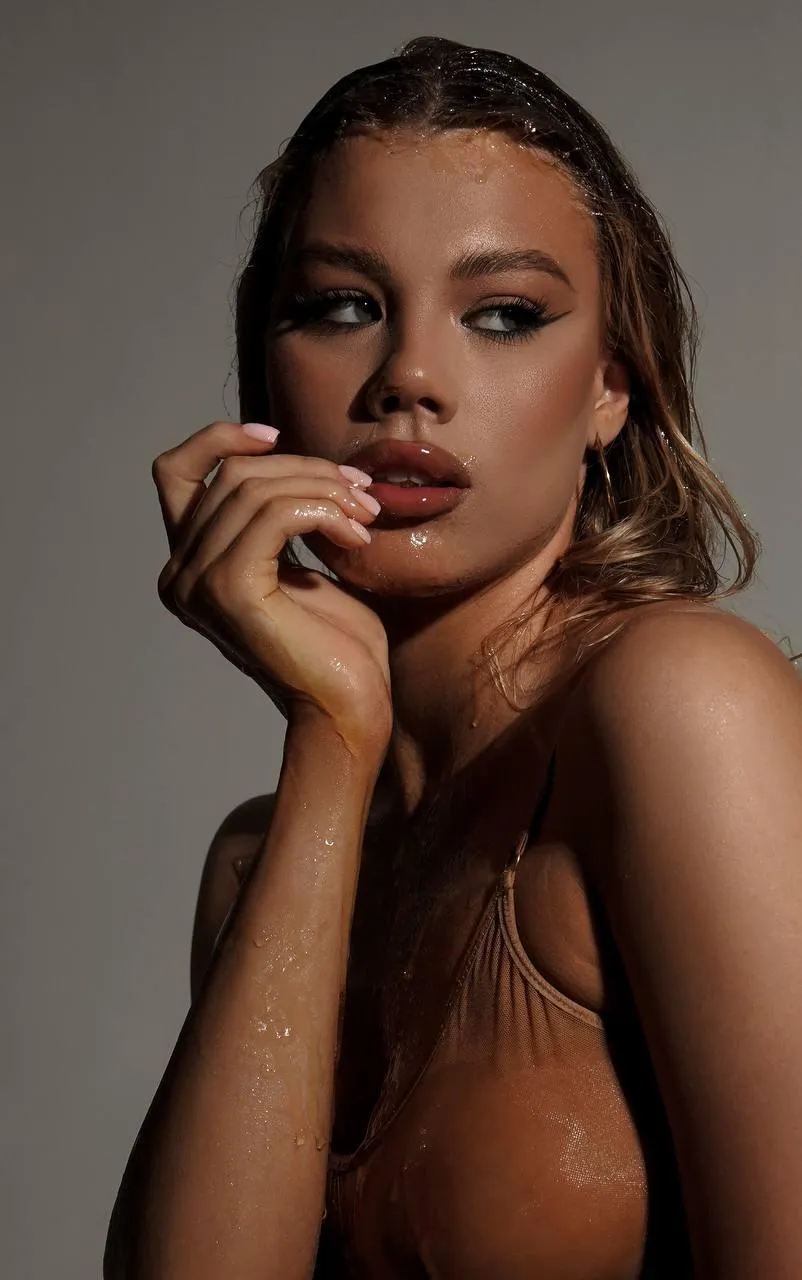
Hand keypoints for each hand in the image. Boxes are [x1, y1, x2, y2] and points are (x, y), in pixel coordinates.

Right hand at [153, 421, 391, 753]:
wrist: (349, 706)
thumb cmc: (337, 644)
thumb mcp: (301, 563)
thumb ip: (278, 517)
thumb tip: (288, 456)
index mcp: (189, 566)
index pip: (175, 473)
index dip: (218, 439)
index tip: (276, 436)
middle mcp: (178, 575)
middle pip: (231, 475)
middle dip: (306, 469)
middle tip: (362, 491)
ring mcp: (197, 584)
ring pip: (254, 489)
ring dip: (324, 490)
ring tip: (367, 515)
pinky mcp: (229, 591)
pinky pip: (274, 516)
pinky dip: (323, 512)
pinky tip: (357, 536)